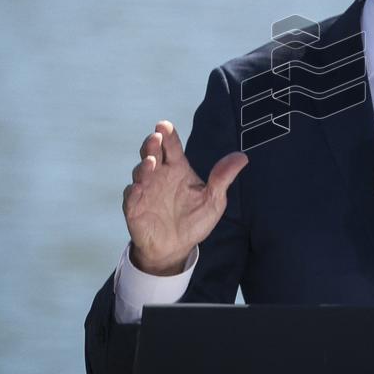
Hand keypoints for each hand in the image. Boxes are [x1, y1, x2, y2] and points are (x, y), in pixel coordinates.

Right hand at [122, 120, 247, 275]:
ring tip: (151, 163)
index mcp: (177, 169)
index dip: (168, 136)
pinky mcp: (134, 208)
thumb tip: (242, 157)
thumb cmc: (194, 220)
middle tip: (156, 137)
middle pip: (152, 153)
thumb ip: (223, 178)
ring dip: (144, 167)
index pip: (172, 148)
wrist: (176, 248)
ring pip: (140, 173)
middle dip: (152, 144)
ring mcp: (145, 190)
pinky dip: (133, 192)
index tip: (165, 125)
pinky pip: (131, 198)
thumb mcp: (214, 200)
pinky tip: (137, 188)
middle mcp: (159, 175)